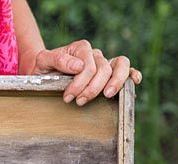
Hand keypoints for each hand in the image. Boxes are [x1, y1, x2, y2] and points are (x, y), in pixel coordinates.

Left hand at [27, 40, 141, 105]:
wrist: (44, 73)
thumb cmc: (44, 68)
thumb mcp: (43, 61)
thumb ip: (57, 60)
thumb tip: (79, 65)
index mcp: (81, 49)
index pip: (89, 65)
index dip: (80, 83)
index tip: (68, 97)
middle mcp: (95, 54)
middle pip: (104, 68)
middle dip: (93, 88)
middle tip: (80, 102)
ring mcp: (104, 63)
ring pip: (120, 66)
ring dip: (116, 82)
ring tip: (107, 95)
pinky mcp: (110, 74)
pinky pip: (127, 70)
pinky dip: (132, 74)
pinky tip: (134, 82)